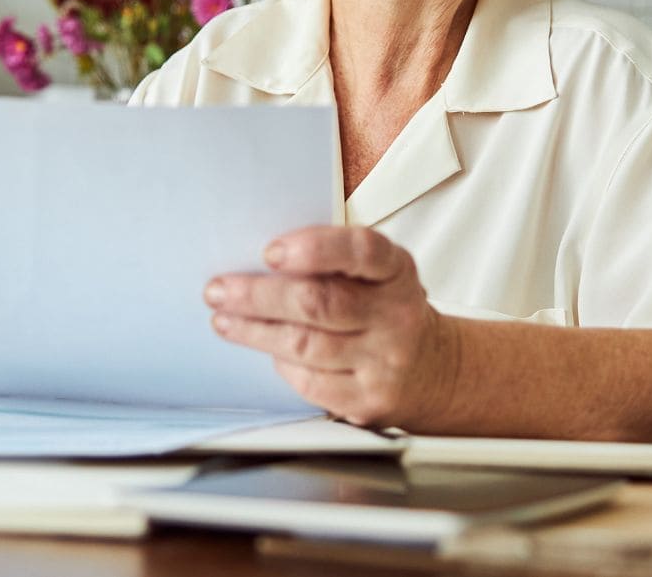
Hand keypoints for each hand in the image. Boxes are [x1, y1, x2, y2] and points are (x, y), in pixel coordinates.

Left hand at [203, 225, 454, 427]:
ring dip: (254, 331)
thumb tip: (257, 260)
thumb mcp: (376, 274)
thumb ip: (331, 262)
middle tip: (219, 290)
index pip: (361, 251)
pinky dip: (281, 364)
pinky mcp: (367, 400)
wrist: (433, 371)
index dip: (315, 250)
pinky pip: (310, 382)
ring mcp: (384, 362)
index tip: (271, 252)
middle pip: (319, 303)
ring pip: (306, 345)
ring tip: (223, 319)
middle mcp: (395, 315)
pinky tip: (265, 350)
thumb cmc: (385, 310)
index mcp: (395, 271)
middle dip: (259, 296)